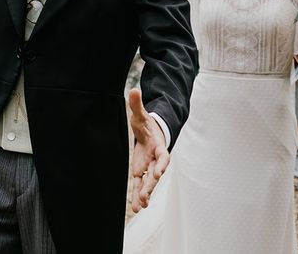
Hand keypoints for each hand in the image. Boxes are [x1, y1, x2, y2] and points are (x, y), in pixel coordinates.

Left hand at [128, 88, 168, 212]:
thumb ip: (137, 104)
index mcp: (158, 146)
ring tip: (140, 207)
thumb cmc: (146, 123)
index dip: (161, 165)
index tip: (158, 173)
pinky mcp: (141, 171)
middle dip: (150, 185)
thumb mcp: (140, 114)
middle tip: (145, 196)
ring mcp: (149, 166)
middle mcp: (156, 159)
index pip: (163, 157)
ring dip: (145, 194)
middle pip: (155, 174)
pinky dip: (138, 196)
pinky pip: (140, 185)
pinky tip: (136, 208)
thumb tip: (134, 90)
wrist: (149, 132)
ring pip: (148, 183)